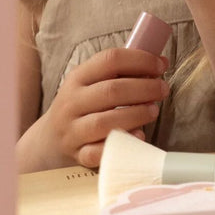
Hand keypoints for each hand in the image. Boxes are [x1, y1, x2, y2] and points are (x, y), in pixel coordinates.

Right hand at [30, 48, 168, 169]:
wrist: (51, 138)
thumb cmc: (83, 104)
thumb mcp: (93, 82)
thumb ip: (123, 72)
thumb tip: (161, 62)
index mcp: (77, 77)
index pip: (110, 60)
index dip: (139, 60)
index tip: (159, 66)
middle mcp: (72, 102)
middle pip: (111, 91)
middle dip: (144, 89)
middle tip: (163, 89)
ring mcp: (72, 130)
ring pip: (105, 122)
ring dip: (136, 115)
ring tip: (154, 111)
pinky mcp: (78, 154)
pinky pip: (98, 152)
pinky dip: (120, 144)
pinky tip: (138, 137)